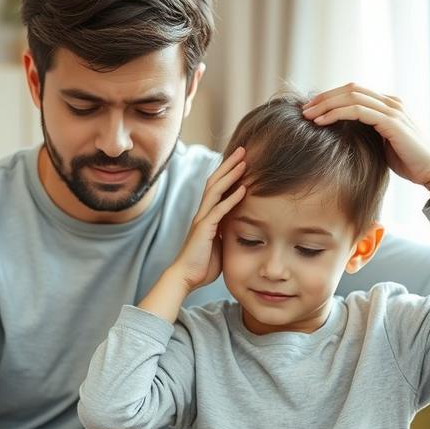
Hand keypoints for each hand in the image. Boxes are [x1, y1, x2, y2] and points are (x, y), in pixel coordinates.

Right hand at [170, 146, 247, 290]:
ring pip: (216, 190)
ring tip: (244, 162)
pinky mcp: (204, 229)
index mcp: (206, 215)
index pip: (217, 188)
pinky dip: (232, 199)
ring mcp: (202, 219)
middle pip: (215, 181)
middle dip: (229, 165)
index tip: (241, 161)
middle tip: (243, 150)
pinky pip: (219, 210)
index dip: (228, 173)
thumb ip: (225, 233)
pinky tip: (244, 189)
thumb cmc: (201, 265)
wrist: (185, 278)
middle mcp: (202, 213)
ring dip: (231, 175)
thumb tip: (236, 228)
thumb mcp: (218, 245)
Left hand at [302, 83, 429, 199]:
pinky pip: (358, 111)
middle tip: (304, 109)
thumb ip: (367, 131)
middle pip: (350, 89)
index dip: (330, 96)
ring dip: (326, 104)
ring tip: (308, 115)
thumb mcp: (381, 142)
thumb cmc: (406, 161)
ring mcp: (392, 109)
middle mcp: (391, 102)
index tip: (310, 108)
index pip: (354, 91)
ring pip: (351, 97)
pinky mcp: (391, 121)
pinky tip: (322, 122)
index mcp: (388, 104)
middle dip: (324, 97)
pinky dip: (337, 114)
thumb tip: (342, 132)